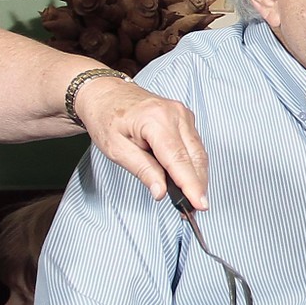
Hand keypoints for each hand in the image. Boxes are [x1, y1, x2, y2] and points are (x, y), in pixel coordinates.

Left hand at [70, 74, 207, 206]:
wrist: (105, 94)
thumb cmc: (106, 118)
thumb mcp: (116, 149)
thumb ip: (142, 170)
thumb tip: (160, 191)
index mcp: (156, 119)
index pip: (179, 159)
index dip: (191, 185)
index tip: (200, 205)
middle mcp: (175, 113)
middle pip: (195, 157)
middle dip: (197, 185)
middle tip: (194, 210)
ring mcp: (183, 114)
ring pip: (198, 153)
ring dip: (197, 177)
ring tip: (190, 199)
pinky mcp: (185, 118)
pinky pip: (194, 146)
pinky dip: (193, 165)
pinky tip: (187, 180)